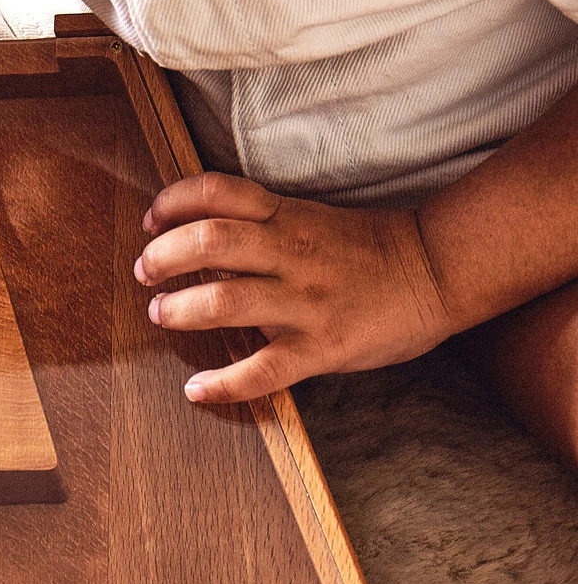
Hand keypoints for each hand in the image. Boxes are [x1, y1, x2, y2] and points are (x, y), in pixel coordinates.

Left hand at [134, 172, 454, 402]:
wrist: (437, 271)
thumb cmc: (368, 247)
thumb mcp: (311, 217)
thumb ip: (263, 223)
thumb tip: (200, 237)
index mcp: (286, 216)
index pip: (217, 192)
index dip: (174, 202)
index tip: (152, 220)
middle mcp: (290, 253)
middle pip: (208, 243)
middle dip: (163, 257)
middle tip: (146, 272)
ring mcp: (304, 302)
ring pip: (223, 302)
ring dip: (179, 310)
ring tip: (161, 314)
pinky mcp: (321, 347)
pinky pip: (263, 371)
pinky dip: (223, 385)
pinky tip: (197, 390)